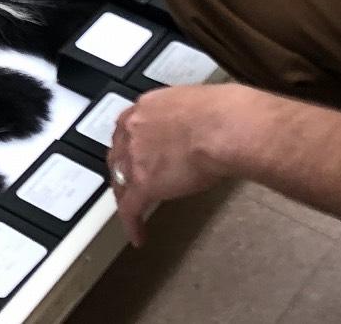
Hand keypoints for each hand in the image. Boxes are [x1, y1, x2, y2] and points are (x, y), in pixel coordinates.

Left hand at [109, 84, 253, 245]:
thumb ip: (183, 116)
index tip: (134, 153)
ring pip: (120, 182)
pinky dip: (132, 224)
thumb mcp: (195, 103)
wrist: (223, 128)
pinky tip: (138, 236)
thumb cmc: (223, 113)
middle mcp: (134, 130)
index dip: (129, 145)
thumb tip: (193, 125)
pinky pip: (130, 209)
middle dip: (123, 170)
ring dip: (125, 197)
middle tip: (131, 183)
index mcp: (147, 107)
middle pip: (118, 155)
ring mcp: (135, 158)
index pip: (128, 128)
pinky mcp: (143, 185)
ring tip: (133, 211)